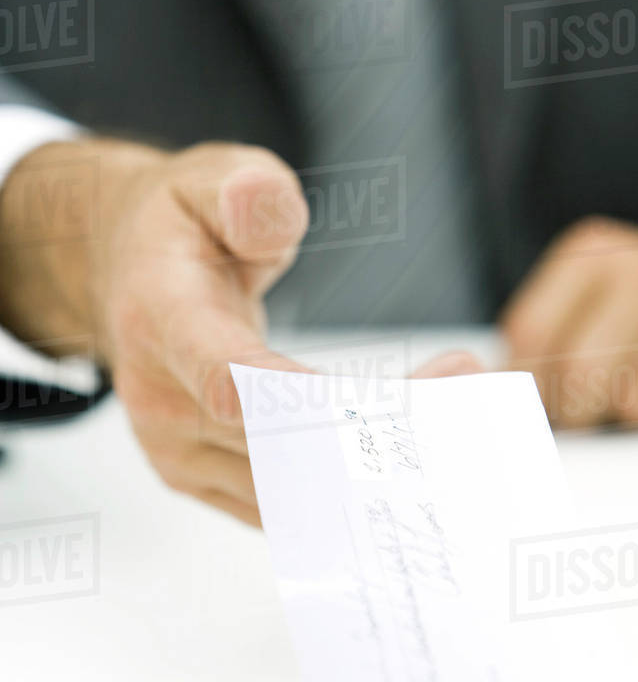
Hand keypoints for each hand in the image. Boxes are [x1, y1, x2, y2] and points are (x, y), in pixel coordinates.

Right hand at [0, 138, 480, 523]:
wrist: (127, 274)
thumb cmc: (179, 228)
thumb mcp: (209, 175)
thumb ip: (243, 190)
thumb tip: (269, 216)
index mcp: (162, 317)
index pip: (225, 374)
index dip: (301, 404)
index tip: (388, 408)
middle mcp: (162, 400)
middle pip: (278, 447)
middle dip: (378, 433)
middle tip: (465, 392)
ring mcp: (180, 451)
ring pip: (290, 490)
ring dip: (378, 464)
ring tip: (459, 414)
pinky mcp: (203, 478)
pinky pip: (284, 506)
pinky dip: (349, 489)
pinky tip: (413, 454)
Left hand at [501, 217, 637, 428]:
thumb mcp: (588, 308)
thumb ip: (533, 344)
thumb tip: (472, 383)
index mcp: (591, 252)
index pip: (530, 334)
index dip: (528, 388)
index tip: (542, 405)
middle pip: (580, 374)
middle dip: (580, 414)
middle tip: (595, 414)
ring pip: (637, 403)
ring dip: (637, 420)